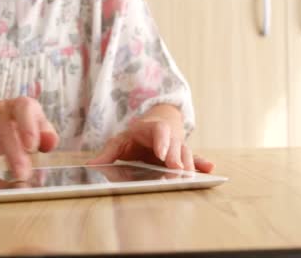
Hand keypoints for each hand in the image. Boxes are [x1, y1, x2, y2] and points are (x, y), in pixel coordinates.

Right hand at [0, 97, 58, 179]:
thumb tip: (49, 142)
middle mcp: (2, 108)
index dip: (28, 127)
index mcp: (22, 105)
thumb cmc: (26, 129)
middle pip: (5, 126)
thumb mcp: (41, 131)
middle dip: (13, 151)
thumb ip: (48, 136)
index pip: (24, 109)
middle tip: (21, 172)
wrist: (4, 124)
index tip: (32, 147)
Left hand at [87, 117, 213, 172]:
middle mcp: (169, 137)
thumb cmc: (137, 136)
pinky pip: (195, 159)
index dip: (162, 141)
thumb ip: (108, 153)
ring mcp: (179, 146)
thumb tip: (91, 166)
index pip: (159, 132)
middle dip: (176, 157)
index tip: (162, 154)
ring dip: (189, 164)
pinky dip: (202, 164)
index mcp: (152, 130)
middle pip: (175, 144)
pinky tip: (210, 170)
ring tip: (189, 175)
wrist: (156, 126)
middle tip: (176, 169)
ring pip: (186, 153)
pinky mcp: (185, 156)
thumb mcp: (120, 141)